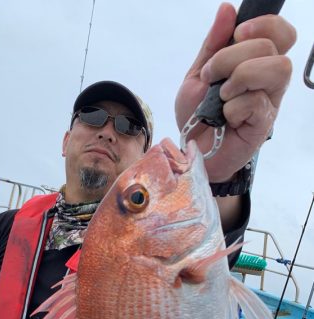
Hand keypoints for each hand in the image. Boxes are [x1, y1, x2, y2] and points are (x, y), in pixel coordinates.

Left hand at [175, 3, 295, 181]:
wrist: (191, 151)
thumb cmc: (197, 116)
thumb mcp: (198, 75)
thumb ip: (212, 45)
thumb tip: (227, 9)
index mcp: (256, 63)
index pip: (281, 32)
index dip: (264, 24)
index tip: (238, 34)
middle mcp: (268, 80)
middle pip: (271, 46)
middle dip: (233, 56)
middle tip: (212, 77)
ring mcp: (269, 102)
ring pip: (277, 69)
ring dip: (241, 76)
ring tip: (223, 95)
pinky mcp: (263, 124)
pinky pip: (257, 102)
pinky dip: (233, 106)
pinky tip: (225, 117)